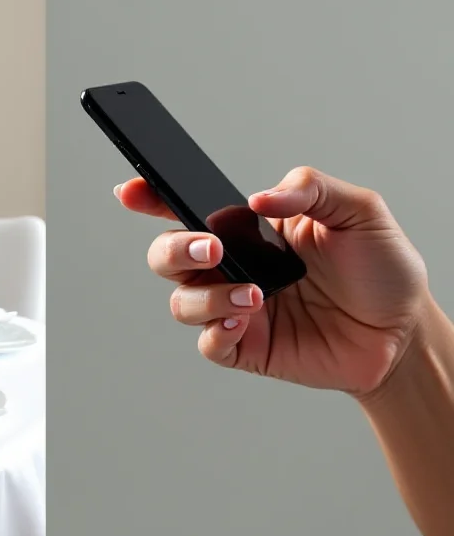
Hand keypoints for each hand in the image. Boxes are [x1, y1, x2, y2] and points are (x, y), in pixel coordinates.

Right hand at [115, 166, 429, 395]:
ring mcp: (236, 309)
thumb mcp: (358, 211)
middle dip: (175, 250)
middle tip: (211, 249)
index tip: (131, 191)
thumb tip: (261, 197)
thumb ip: (310, 188)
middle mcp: (233, 268)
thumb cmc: (381, 269)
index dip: (152, 200)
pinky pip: (209, 343)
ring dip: (208, 296)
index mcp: (248, 231)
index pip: (188, 210)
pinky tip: (246, 319)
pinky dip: (217, 331)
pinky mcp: (246, 347)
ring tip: (256, 295)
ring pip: (182, 302)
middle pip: (167, 257)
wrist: (404, 334)